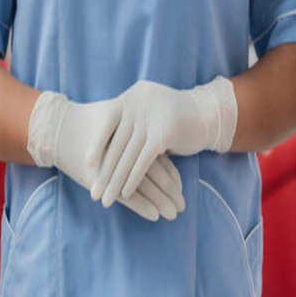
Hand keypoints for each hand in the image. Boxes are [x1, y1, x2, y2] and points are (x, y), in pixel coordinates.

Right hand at [27, 91, 185, 221]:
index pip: (160, 161)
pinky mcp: (100, 179)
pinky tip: (155, 216)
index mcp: (133, 136)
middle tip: (182, 207)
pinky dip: (142, 206)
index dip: (172, 178)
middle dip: (170, 193)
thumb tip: (165, 149)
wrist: (59, 129)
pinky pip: (126, 195)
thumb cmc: (91, 127)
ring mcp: (112, 166)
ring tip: (172, 215)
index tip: (181, 191)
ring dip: (160, 202)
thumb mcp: (118, 124)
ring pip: (144, 187)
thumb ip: (139, 136)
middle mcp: (126, 151)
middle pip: (155, 175)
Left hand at [85, 76, 237, 206]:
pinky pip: (143, 161)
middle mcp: (137, 104)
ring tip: (106, 199)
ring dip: (115, 182)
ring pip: (127, 156)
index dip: (96, 146)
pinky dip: (133, 179)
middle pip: (116, 145)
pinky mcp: (163, 134)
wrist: (208, 113)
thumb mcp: (147, 111)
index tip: (87, 165)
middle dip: (104, 172)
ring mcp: (150, 118)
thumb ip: (128, 120)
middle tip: (94, 193)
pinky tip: (126, 194)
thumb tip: (104, 142)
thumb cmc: (174, 116)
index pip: (106, 123)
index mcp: (130, 97)